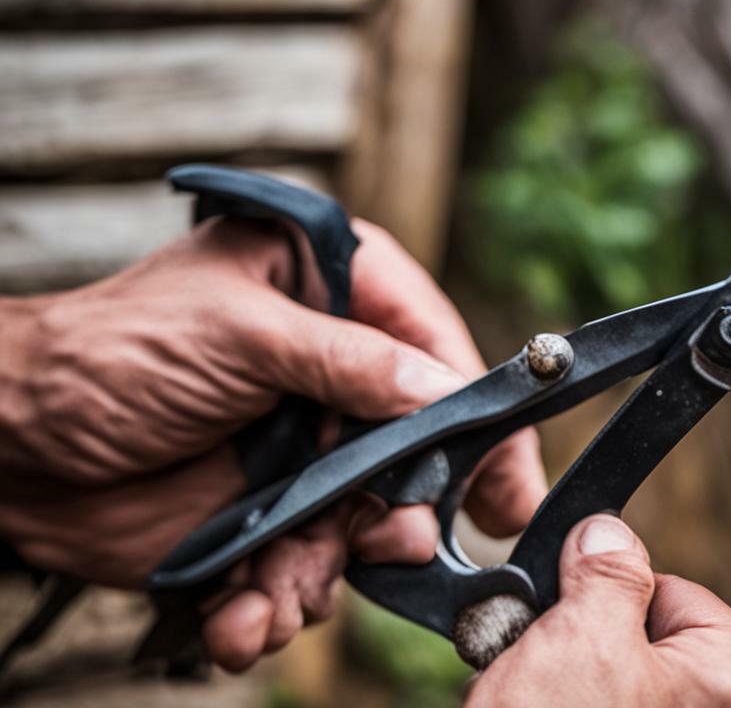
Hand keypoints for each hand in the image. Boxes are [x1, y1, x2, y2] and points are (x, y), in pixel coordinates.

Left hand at [0, 216, 546, 670]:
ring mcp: (302, 448)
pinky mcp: (267, 515)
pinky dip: (277, 603)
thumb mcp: (240, 334)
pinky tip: (243, 612)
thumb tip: (445, 391)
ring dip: (328, 568)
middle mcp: (328, 372)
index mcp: (327, 293)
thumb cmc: (109, 353)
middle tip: (393, 542)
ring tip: (284, 587)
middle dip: (404, 508)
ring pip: (365, 522)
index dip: (476, 405)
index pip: (432, 341)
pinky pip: (306, 567)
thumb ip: (352, 363)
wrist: (10, 444)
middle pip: (417, 446)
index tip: (506, 472)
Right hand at [467, 515, 730, 707]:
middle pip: (642, 647)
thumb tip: (609, 532)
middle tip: (542, 673)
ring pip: (613, 690)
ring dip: (564, 688)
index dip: (606, 598)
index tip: (563, 614)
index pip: (672, 594)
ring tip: (534, 703)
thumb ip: (607, 572)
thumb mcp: (582, 636)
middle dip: (581, 651)